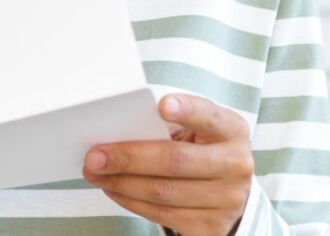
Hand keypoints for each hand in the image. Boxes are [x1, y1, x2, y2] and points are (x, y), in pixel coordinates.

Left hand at [82, 94, 253, 235]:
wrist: (229, 192)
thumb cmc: (201, 149)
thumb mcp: (197, 130)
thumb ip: (168, 124)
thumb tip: (115, 129)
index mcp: (232, 130)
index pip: (210, 117)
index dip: (187, 111)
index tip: (161, 105)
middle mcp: (236, 165)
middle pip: (176, 160)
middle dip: (128, 157)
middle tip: (94, 155)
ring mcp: (227, 200)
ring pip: (163, 191)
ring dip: (120, 182)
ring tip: (94, 172)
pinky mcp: (211, 227)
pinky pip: (161, 214)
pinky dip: (130, 200)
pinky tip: (112, 188)